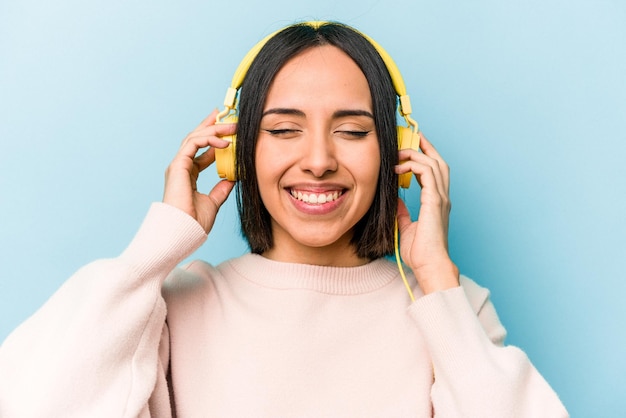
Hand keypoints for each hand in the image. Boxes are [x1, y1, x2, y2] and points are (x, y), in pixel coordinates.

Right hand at [163, 110, 236, 232]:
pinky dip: (209, 139)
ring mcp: (178, 165)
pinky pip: (193, 144)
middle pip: (196, 138)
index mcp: (188, 174)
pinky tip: (224, 141)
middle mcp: (181, 167)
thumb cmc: (194, 223)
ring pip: (195, 138)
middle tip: (227, 116)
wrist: (183, 232)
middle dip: (211, 125)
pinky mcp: (178, 165)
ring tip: (233, 126)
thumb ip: (221, 190)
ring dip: (214, 129)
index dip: (214, 139)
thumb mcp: (213, 202)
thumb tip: (231, 180)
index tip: (228, 131)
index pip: (201, 150)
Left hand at [395, 133, 458, 294]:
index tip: (412, 146)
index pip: (434, 172)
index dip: (425, 156)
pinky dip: (414, 165)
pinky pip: (427, 173)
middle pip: (438, 162)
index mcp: (437, 203)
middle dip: (425, 147)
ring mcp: (440, 198)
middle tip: (410, 137)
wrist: (429, 265)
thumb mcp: (406, 228)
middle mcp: (441, 197)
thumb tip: (395, 201)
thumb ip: (402, 213)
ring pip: (434, 163)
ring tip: (399, 153)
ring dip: (416, 154)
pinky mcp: (435, 202)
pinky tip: (399, 169)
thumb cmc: (420, 253)